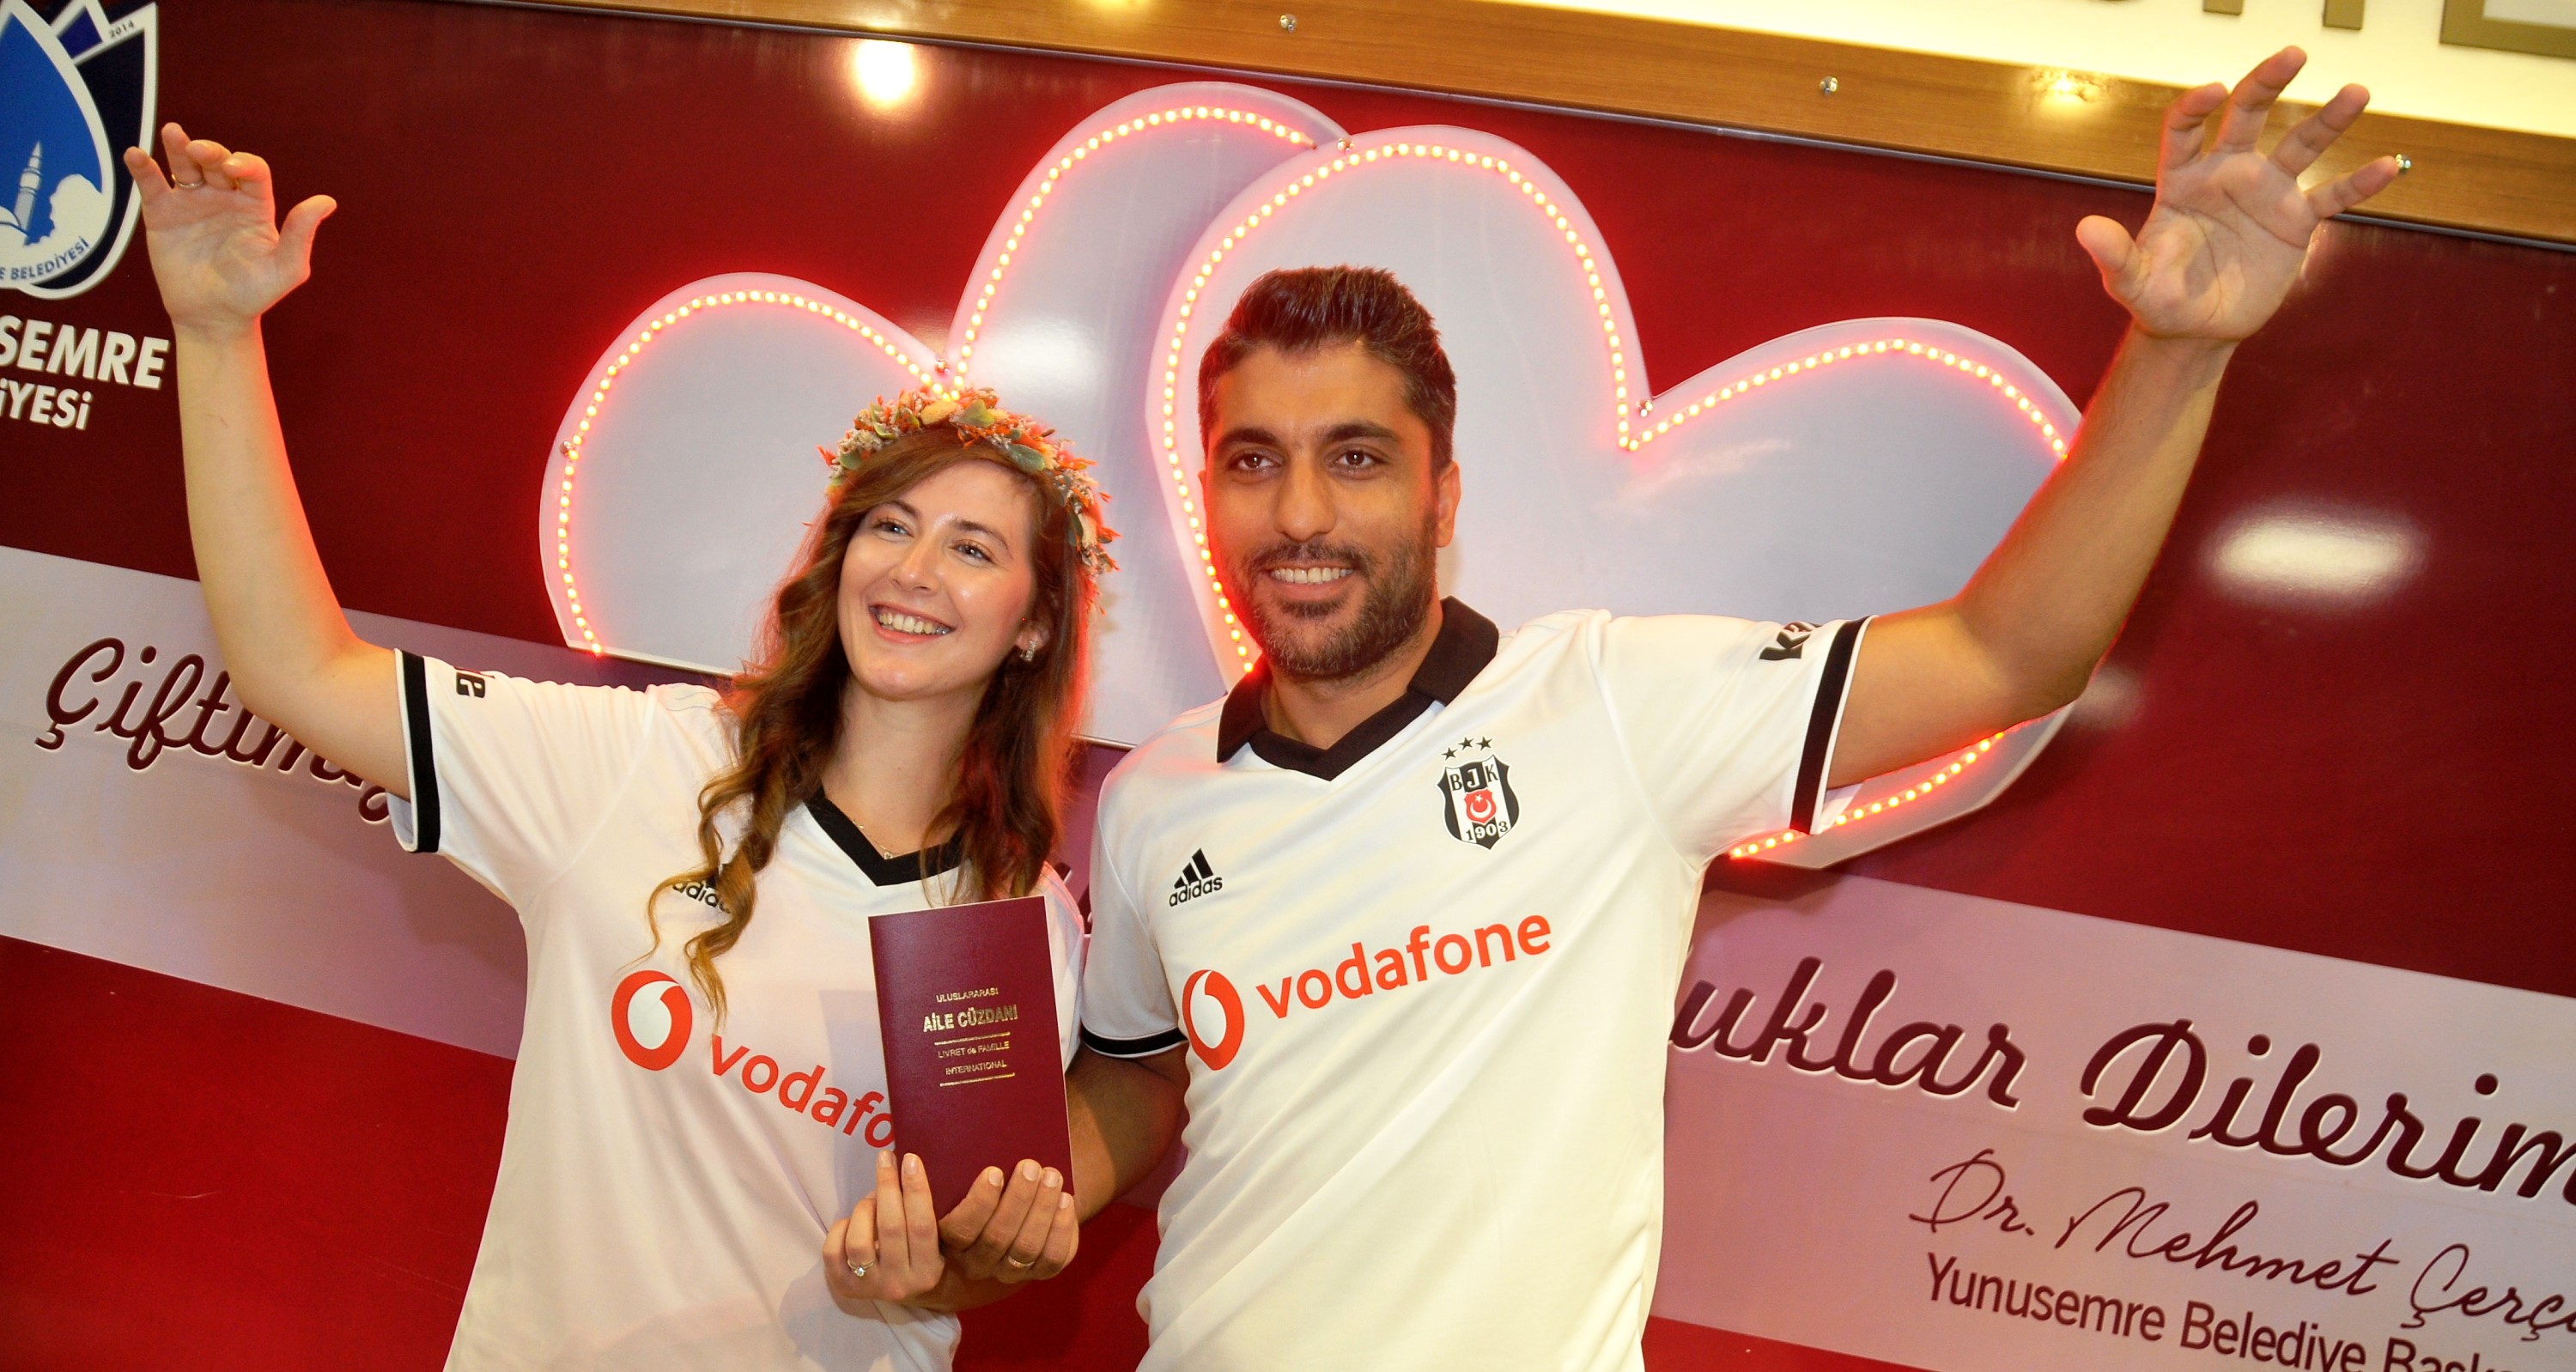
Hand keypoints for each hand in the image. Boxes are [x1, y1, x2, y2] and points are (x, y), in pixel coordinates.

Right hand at [120, 123, 335, 339]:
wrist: (213, 318)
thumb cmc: (254, 294)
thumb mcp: (285, 268)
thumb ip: (301, 235)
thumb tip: (327, 201)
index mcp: (255, 205)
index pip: (253, 172)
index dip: (244, 163)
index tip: (233, 169)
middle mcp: (224, 197)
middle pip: (217, 161)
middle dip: (210, 152)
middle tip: (200, 151)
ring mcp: (192, 203)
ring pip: (185, 165)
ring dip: (178, 147)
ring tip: (173, 134)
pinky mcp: (162, 214)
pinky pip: (152, 185)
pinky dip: (142, 168)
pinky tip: (135, 155)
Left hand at [823, 1151, 947, 1305]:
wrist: (901, 1292)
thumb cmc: (922, 1254)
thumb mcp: (939, 1243)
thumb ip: (941, 1213)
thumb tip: (942, 1169)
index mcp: (928, 1271)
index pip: (923, 1226)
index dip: (916, 1190)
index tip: (910, 1159)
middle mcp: (900, 1284)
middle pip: (890, 1228)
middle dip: (887, 1186)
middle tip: (885, 1158)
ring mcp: (869, 1287)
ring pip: (858, 1241)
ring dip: (864, 1209)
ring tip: (871, 1200)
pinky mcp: (844, 1287)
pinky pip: (833, 1252)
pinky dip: (840, 1228)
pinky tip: (851, 1222)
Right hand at [937, 1159, 1078, 1283]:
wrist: (1018, 1200)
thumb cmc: (990, 1181)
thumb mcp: (967, 1177)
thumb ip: (961, 1169)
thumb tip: (946, 1137)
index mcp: (951, 1241)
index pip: (960, 1231)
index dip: (978, 1203)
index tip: (993, 1171)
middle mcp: (978, 1263)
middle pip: (997, 1238)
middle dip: (1018, 1199)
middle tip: (1030, 1166)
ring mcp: (1009, 1271)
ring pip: (1026, 1249)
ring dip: (1042, 1209)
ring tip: (1052, 1176)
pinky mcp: (1039, 1271)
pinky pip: (1053, 1258)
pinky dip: (1062, 1228)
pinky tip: (1066, 1200)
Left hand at [2077, 48, 2399, 343]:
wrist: (2195, 329)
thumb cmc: (2156, 298)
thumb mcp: (2130, 283)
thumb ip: (2114, 255)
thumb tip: (2085, 228)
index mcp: (2182, 179)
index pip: (2185, 128)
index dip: (2195, 106)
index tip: (2213, 92)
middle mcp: (2226, 174)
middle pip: (2247, 115)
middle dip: (2266, 82)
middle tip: (2293, 54)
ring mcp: (2264, 194)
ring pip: (2300, 146)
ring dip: (2329, 119)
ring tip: (2357, 90)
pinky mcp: (2295, 222)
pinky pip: (2331, 197)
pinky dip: (2358, 184)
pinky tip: (2388, 165)